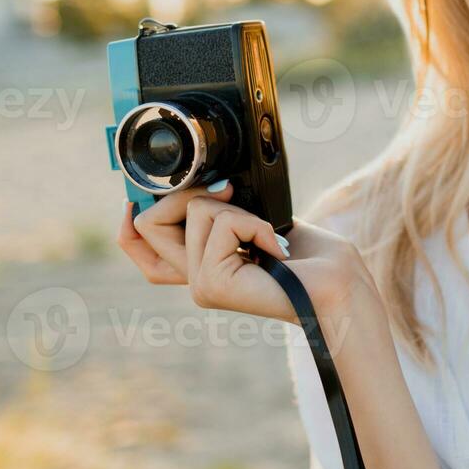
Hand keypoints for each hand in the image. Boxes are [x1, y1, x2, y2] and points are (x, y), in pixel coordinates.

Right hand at [116, 180, 373, 322]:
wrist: (337, 285)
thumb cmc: (311, 257)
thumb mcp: (259, 220)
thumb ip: (225, 209)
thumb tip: (208, 183)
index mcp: (201, 265)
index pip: (139, 246)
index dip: (131, 218)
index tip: (141, 194)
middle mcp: (194, 279)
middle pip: (151, 222)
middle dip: (189, 193)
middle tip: (233, 194)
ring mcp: (200, 285)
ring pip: (196, 211)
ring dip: (241, 210)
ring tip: (268, 235)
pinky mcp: (212, 284)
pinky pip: (223, 224)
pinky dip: (255, 223)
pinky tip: (277, 246)